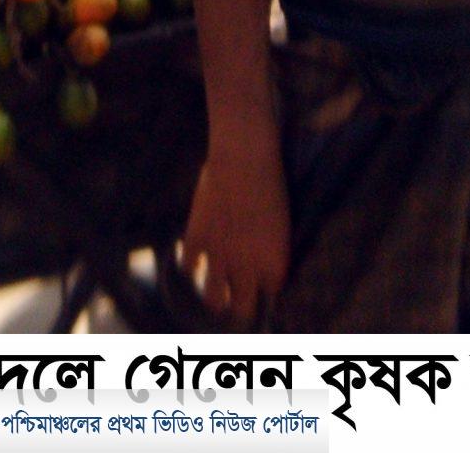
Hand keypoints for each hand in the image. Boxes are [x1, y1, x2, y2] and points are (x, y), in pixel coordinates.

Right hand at [179, 141, 289, 326]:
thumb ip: (272, 249)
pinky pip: (188, 267)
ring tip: (215, 298)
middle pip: (243, 308)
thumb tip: (262, 264)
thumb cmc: (272, 183)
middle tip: (238, 304)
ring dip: (215, 299)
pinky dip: (191, 267)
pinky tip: (195, 264)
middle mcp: (248, 267)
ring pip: (213, 298)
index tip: (261, 294)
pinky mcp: (197, 238)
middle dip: (241, 309)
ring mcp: (220, 255)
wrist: (245, 159)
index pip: (271, 296)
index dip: (265, 295)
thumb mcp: (281, 223)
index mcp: (275, 263)